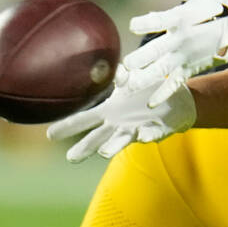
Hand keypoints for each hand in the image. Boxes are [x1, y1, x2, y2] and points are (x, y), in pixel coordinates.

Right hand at [46, 75, 196, 162]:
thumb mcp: (133, 80)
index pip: (85, 120)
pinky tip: (142, 135)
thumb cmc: (148, 91)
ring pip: (123, 140)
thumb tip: (115, 68)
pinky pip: (152, 134)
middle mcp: (119, 125)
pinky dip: (148, 135)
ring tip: (104, 152)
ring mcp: (137, 130)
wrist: (178, 101)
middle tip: (70, 158)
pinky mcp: (157, 131)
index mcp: (110, 112)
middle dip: (85, 147)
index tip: (49, 136)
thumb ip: (122, 75)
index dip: (68, 127)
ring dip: (113, 146)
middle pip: (98, 137)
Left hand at [123, 0, 227, 105]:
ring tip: (128, 87)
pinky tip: (150, 102)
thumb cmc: (217, 4)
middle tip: (125, 66)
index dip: (146, 22)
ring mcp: (186, 55)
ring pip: (162, 69)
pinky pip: (176, 82)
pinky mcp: (192, 66)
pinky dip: (164, 92)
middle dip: (141, 59)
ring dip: (145, 78)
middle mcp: (182, 38)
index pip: (160, 20)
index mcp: (181, 17)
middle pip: (157, 50)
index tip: (133, 25)